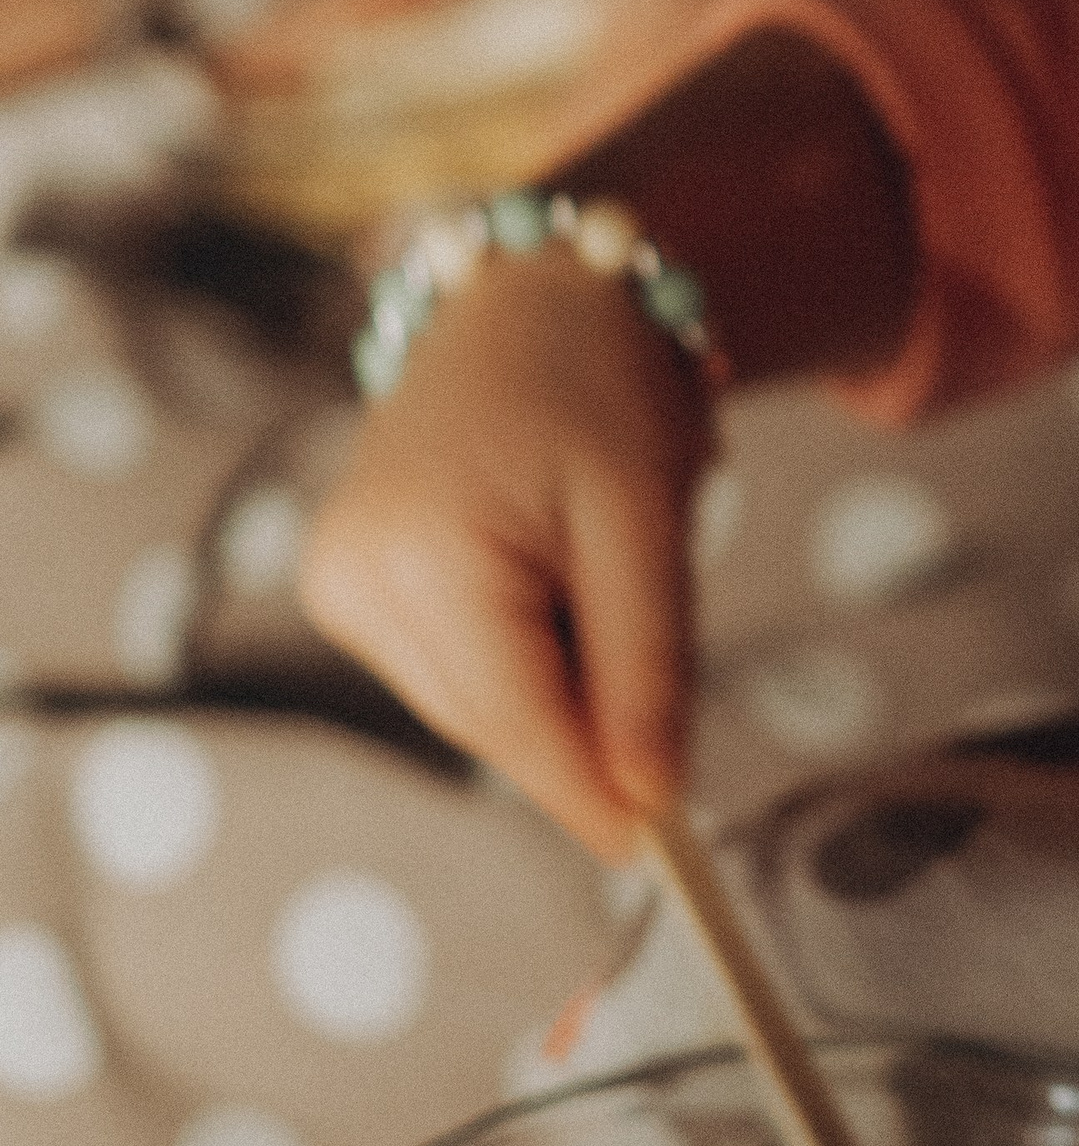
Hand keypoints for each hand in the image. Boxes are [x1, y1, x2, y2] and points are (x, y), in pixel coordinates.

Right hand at [298, 245, 713, 858]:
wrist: (529, 289)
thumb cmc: (600, 383)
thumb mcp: (648, 520)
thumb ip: (646, 666)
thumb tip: (648, 803)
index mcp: (421, 557)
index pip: (516, 723)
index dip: (596, 795)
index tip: (672, 856)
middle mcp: (354, 580)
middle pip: (497, 721)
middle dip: (588, 721)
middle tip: (665, 657)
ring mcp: (339, 583)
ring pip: (477, 701)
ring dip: (555, 680)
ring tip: (600, 568)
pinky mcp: (347, 582)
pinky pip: (454, 663)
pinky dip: (519, 648)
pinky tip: (550, 571)